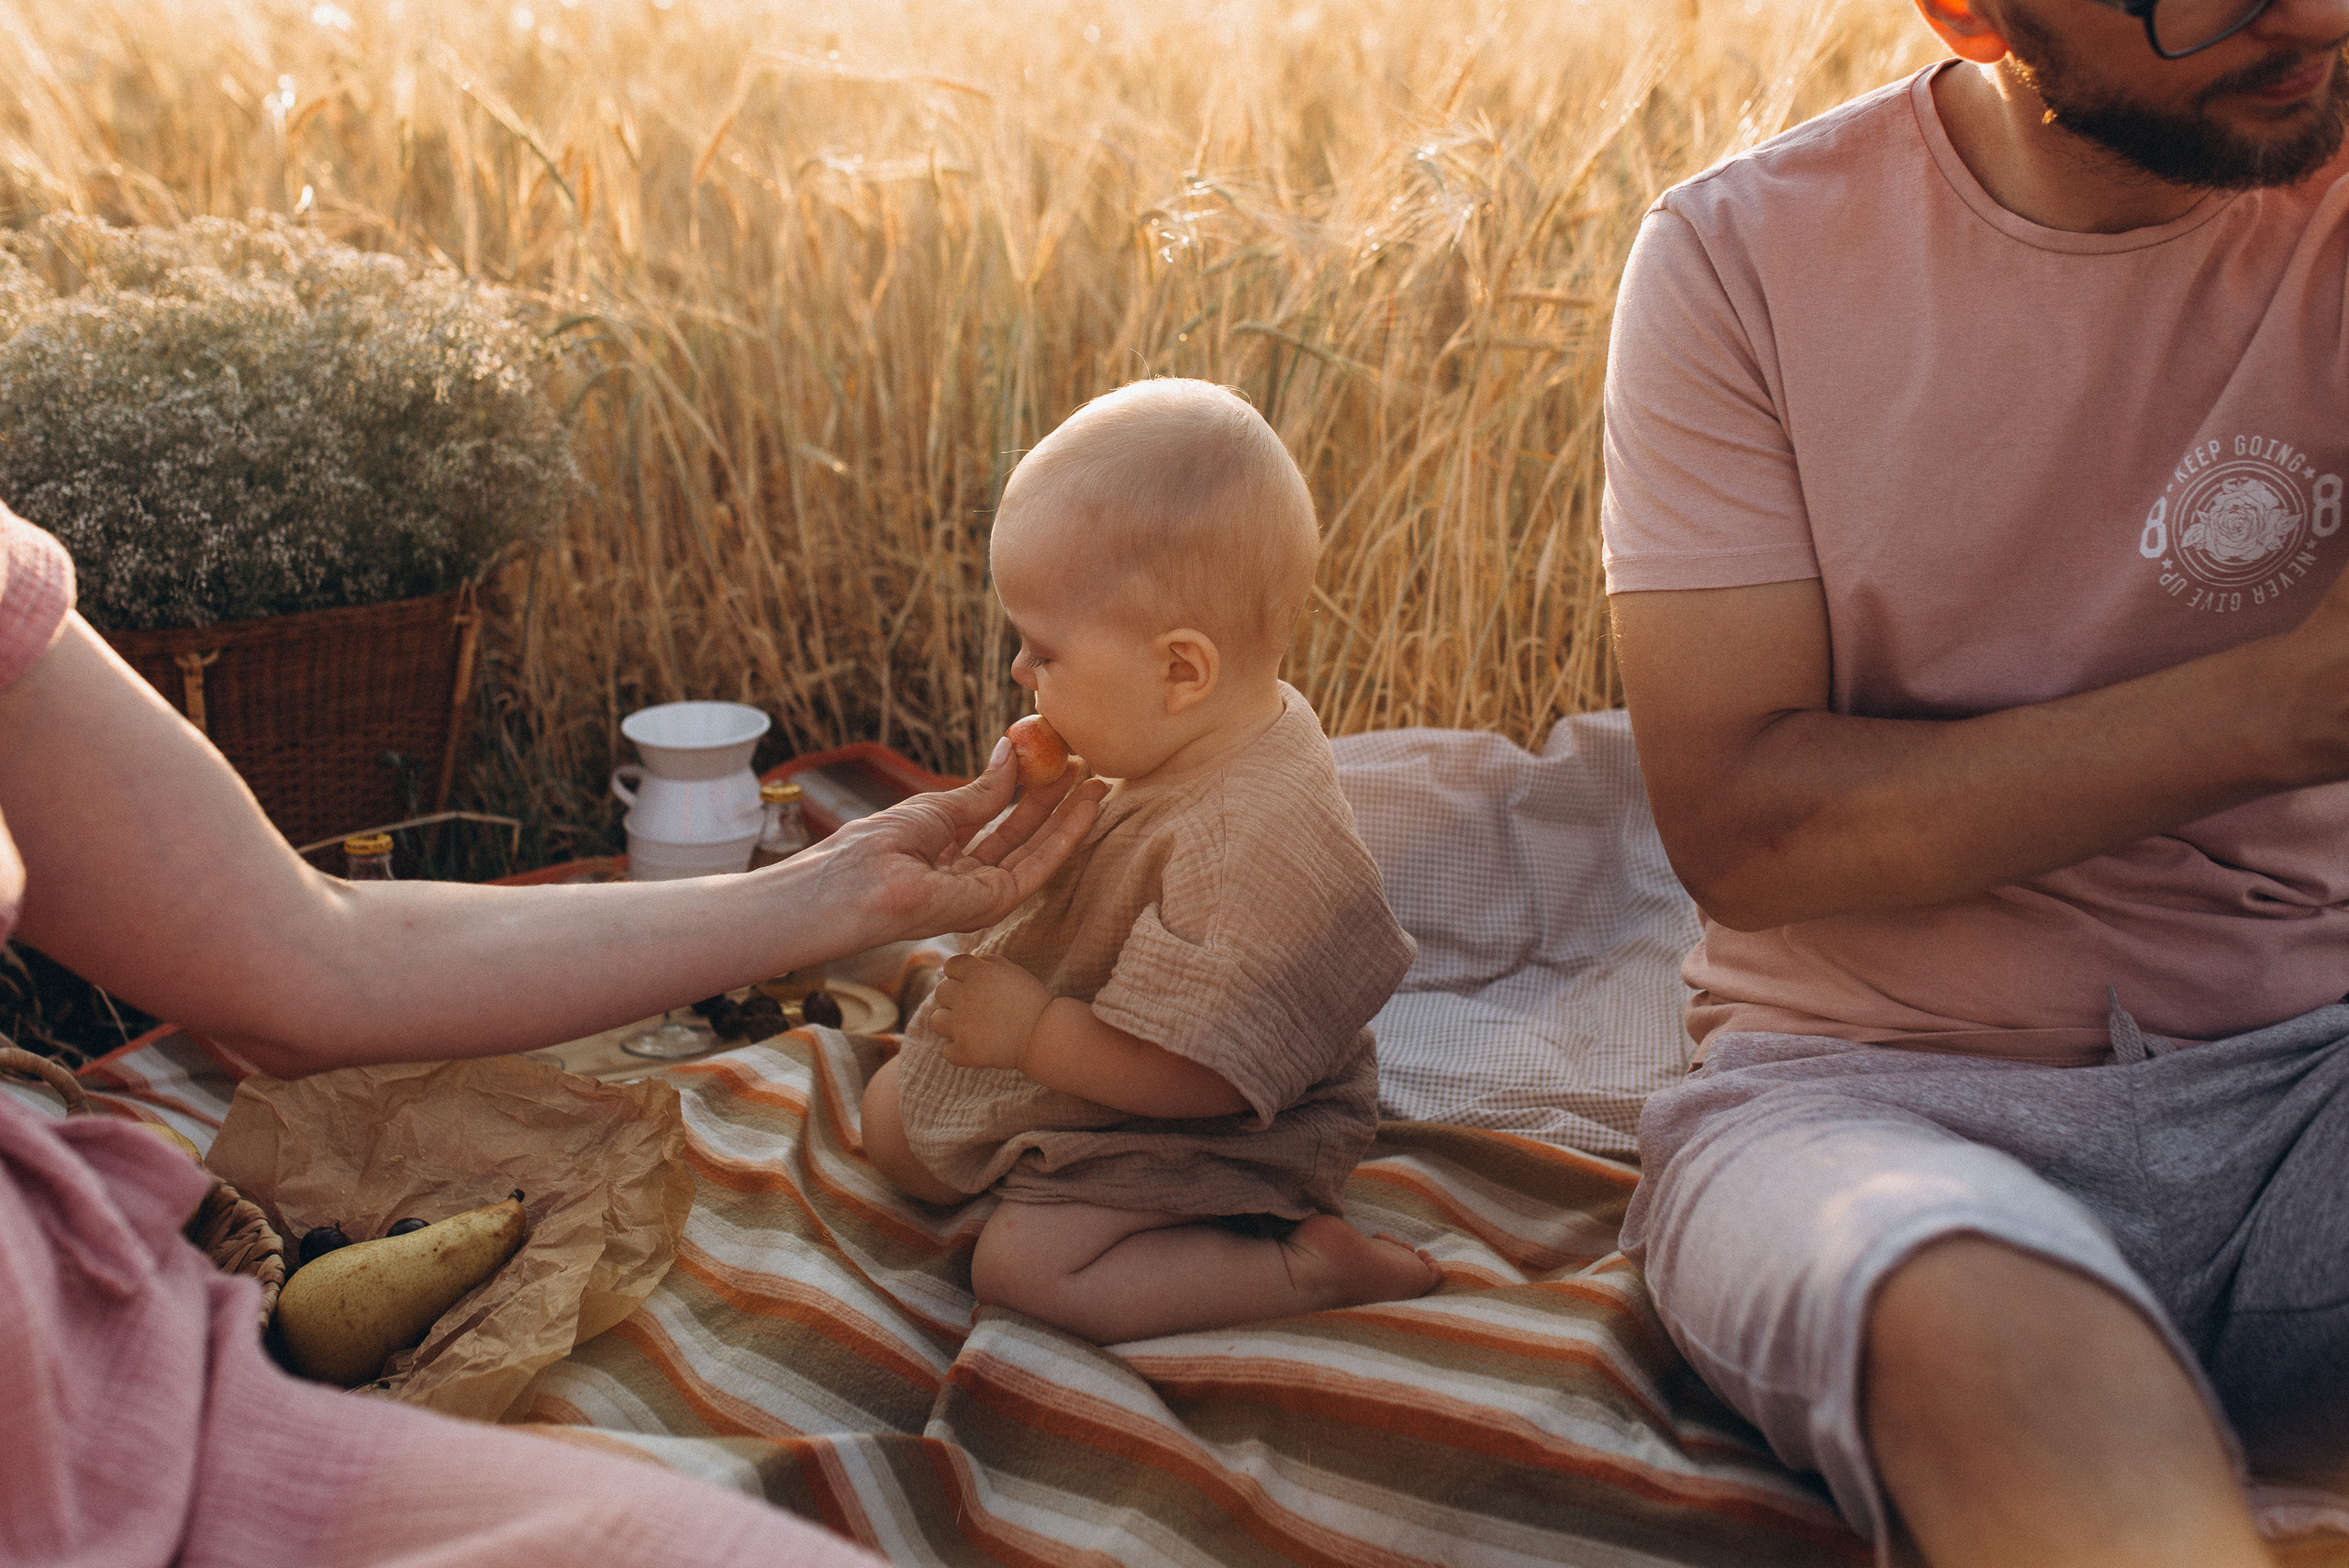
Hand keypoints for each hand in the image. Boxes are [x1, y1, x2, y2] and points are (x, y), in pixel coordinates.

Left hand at [805, 740, 1104, 948]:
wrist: (856, 881)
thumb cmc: (880, 844)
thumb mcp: (938, 808)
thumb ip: (983, 791)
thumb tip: (1011, 752)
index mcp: (948, 854)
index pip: (998, 821)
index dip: (1028, 791)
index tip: (1053, 762)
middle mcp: (970, 876)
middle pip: (1023, 835)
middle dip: (1055, 802)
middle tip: (1084, 767)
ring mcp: (985, 892)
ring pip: (1038, 850)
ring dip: (1069, 816)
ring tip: (1097, 782)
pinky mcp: (997, 902)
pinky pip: (1039, 865)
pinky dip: (1065, 835)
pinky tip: (1084, 807)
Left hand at [929, 954, 1051, 1070]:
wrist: (1046, 1035)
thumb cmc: (1031, 1000)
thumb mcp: (1012, 971)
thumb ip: (985, 963)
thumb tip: (961, 963)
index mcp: (978, 973)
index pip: (950, 966)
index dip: (960, 975)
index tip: (975, 986)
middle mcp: (966, 996)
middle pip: (941, 992)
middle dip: (955, 999)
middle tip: (977, 1008)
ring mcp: (963, 1025)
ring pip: (936, 1021)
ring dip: (950, 1024)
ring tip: (971, 1028)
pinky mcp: (966, 1051)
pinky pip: (947, 1051)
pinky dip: (959, 1051)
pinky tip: (977, 1047)